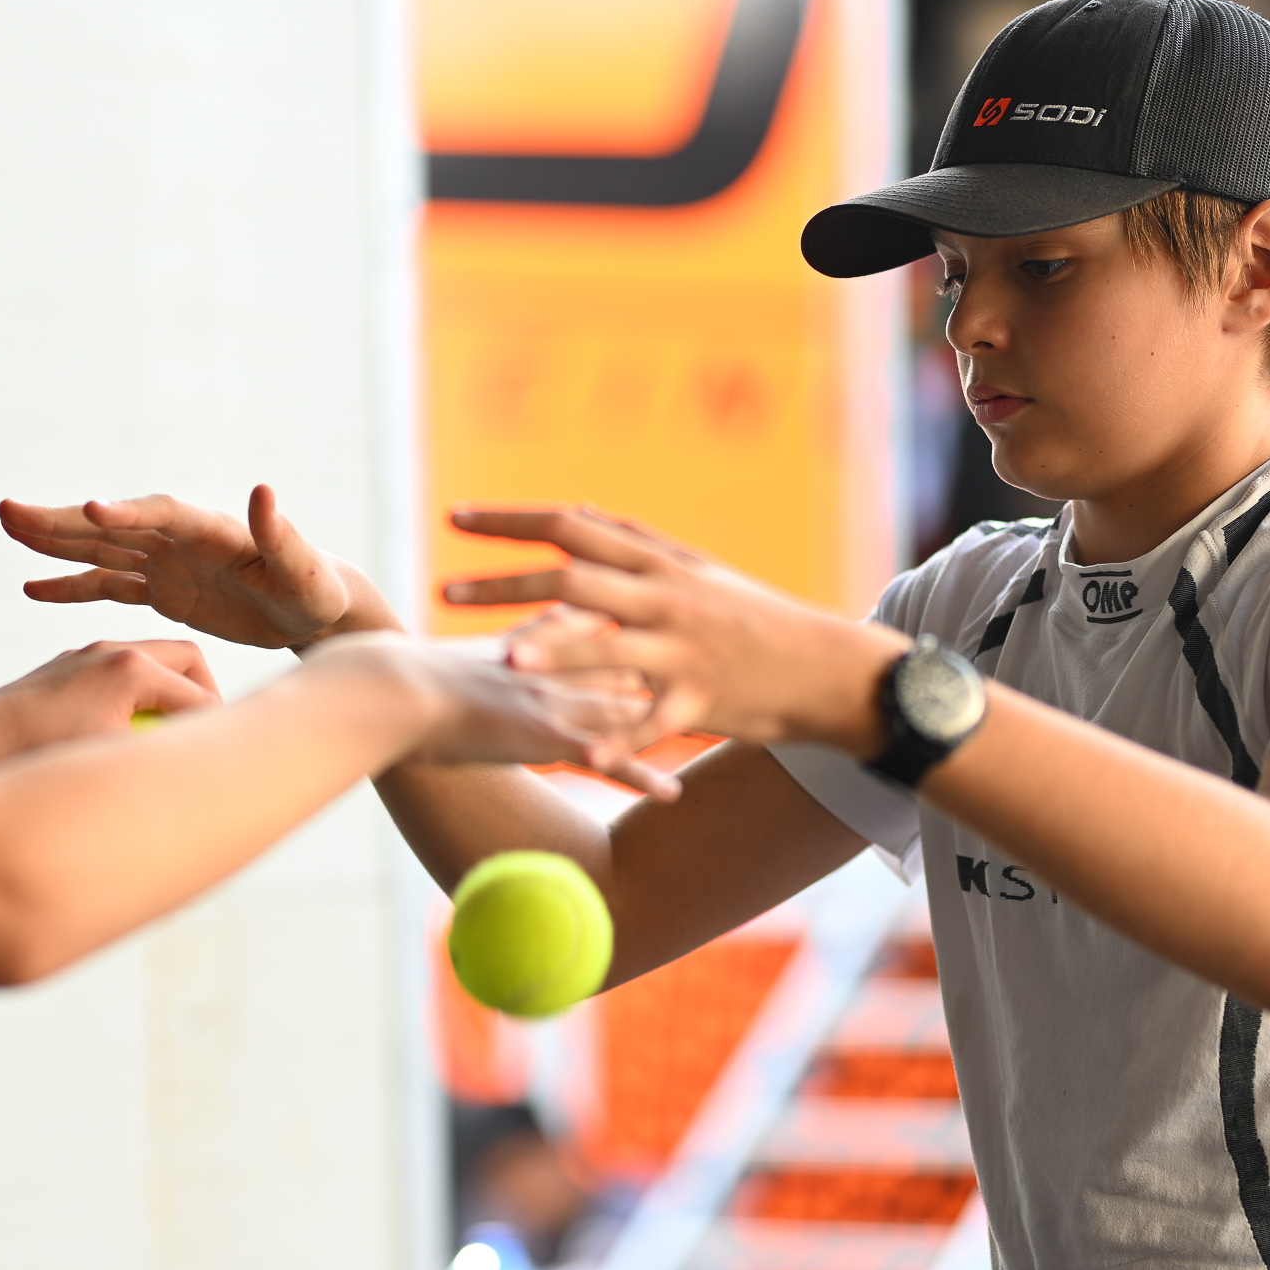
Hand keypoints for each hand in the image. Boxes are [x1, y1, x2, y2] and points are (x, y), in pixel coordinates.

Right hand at [0, 485, 395, 649]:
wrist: (313, 608)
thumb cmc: (315, 590)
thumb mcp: (305, 571)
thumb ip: (283, 535)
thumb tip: (264, 491)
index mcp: (211, 529)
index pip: (160, 514)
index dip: (126, 512)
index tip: (88, 507)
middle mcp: (180, 538)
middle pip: (112, 525)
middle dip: (62, 519)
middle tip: (9, 512)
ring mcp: (166, 562)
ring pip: (100, 550)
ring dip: (55, 541)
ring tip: (9, 529)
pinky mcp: (161, 589)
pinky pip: (108, 586)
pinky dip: (72, 586)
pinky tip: (32, 586)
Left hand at [0, 639, 220, 755]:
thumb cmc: (37, 760)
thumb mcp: (109, 767)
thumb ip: (160, 761)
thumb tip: (202, 780)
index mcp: (133, 670)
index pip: (203, 698)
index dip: (221, 733)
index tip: (225, 766)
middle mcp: (112, 652)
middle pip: (188, 659)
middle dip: (205, 696)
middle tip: (205, 739)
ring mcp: (86, 657)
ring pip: (152, 663)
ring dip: (169, 694)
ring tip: (168, 741)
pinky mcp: (65, 670)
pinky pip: (118, 674)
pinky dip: (135, 698)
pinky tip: (121, 737)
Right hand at [308, 632, 679, 798]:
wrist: (381, 691)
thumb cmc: (394, 679)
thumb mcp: (441, 652)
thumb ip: (475, 645)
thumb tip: (483, 630)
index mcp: (526, 643)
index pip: (589, 622)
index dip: (629, 619)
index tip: (667, 615)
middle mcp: (547, 665)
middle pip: (627, 659)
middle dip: (672, 662)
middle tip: (715, 664)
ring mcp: (550, 699)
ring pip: (628, 708)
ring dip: (674, 717)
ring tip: (717, 727)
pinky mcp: (542, 736)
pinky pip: (605, 759)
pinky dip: (641, 775)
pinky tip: (673, 794)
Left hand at [442, 508, 904, 754]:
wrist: (824, 667)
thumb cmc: (753, 616)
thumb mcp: (696, 568)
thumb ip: (633, 541)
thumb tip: (574, 511)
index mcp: (658, 563)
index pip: (571, 526)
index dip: (510, 521)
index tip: (454, 517)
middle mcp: (666, 599)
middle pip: (575, 581)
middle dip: (506, 584)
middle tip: (445, 589)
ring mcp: (684, 650)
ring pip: (610, 648)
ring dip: (555, 652)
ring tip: (504, 660)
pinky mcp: (703, 700)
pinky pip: (654, 725)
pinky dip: (622, 742)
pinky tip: (585, 758)